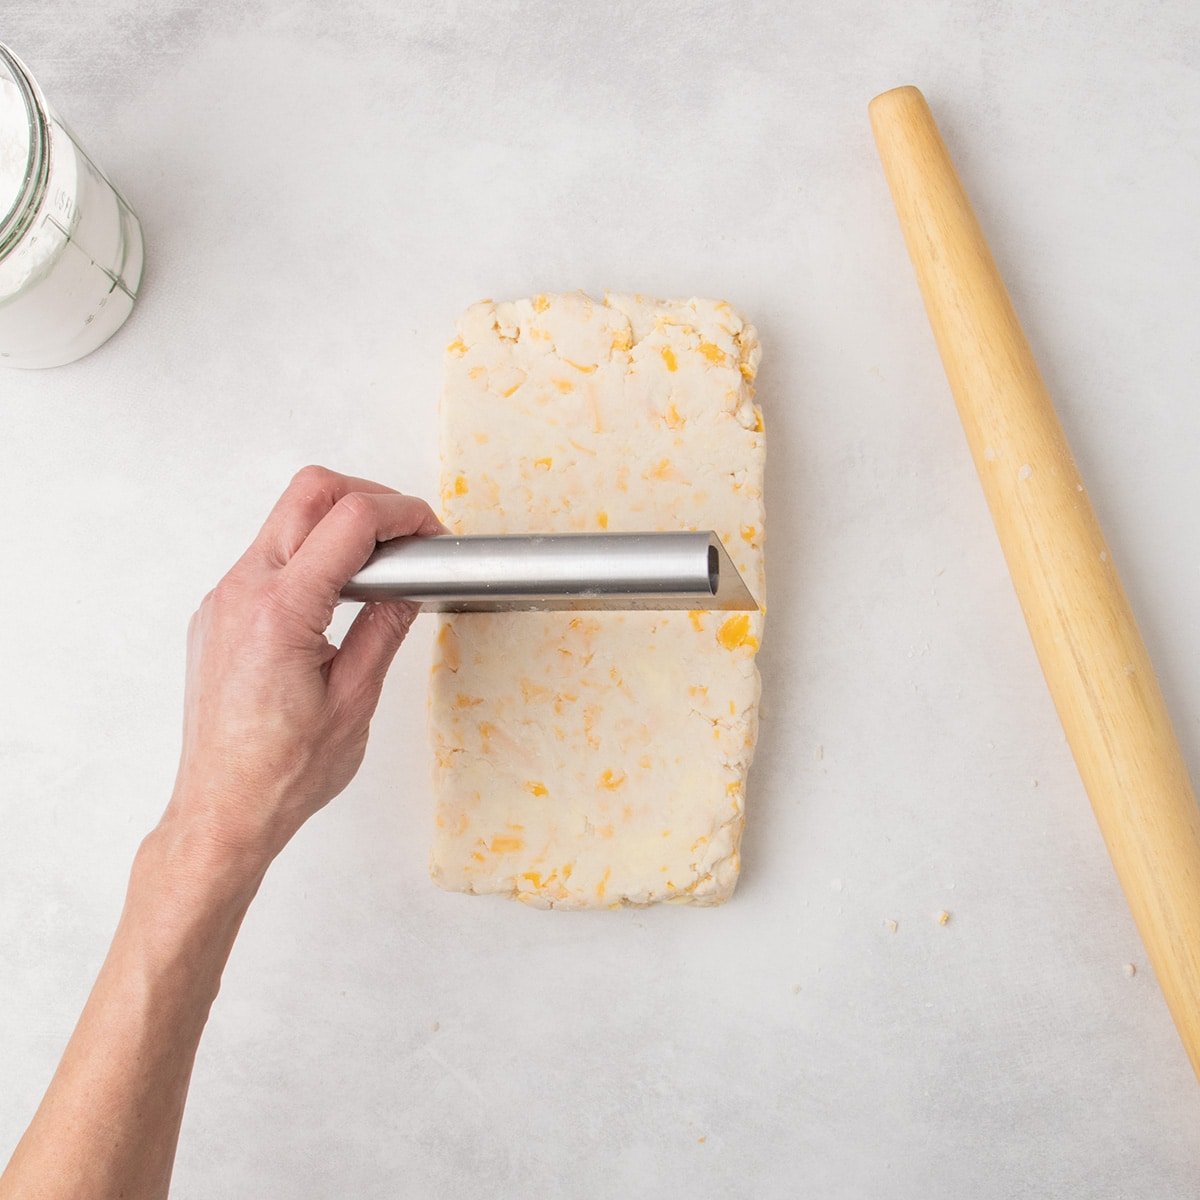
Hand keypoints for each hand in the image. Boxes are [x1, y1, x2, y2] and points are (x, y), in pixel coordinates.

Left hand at [163, 466, 442, 875]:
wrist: (223, 810)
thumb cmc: (282, 772)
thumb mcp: (356, 699)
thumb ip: (385, 628)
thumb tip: (409, 586)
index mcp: (280, 611)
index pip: (350, 519)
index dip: (403, 513)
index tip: (430, 532)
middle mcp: (241, 592)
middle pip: (308, 492)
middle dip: (368, 497)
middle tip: (407, 535)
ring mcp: (223, 599)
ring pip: (286, 520)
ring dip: (337, 526)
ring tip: (380, 569)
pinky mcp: (219, 614)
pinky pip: (268, 557)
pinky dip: (310, 555)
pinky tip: (340, 596)